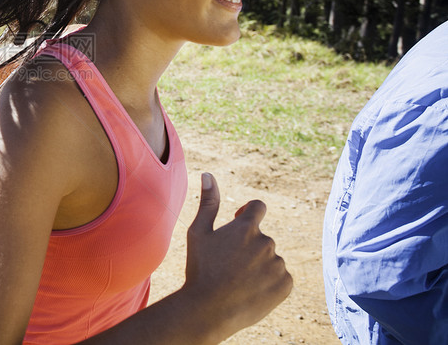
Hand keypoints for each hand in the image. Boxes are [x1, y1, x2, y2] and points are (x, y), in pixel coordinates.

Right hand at [183, 173, 292, 340]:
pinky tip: (251, 291)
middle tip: (228, 266)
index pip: (258, 207)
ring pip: (271, 259)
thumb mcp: (198, 233)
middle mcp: (266, 242)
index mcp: (246, 227)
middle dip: (248, 248)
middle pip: (261, 238)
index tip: (237, 225)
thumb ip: (208, 202)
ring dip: (259, 266)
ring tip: (238, 282)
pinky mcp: (286, 285)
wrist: (209, 310)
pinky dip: (269, 283)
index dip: (248, 214)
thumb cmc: (200, 269)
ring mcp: (278, 264)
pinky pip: (281, 278)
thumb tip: (208, 174)